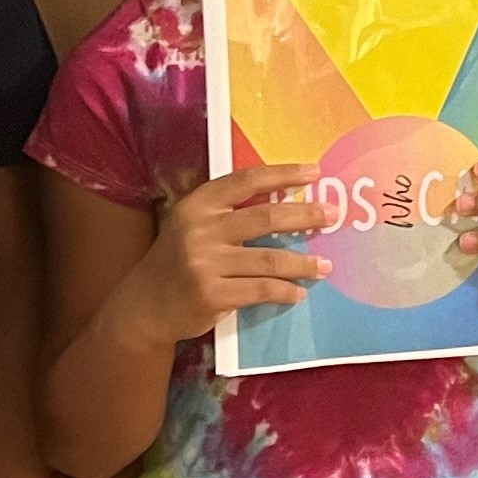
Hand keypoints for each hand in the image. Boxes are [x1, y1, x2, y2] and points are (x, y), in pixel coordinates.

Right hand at [122, 164, 332, 336]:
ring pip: (269, 259)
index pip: (246, 181)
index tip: (314, 172)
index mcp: (198, 205)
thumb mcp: (193, 226)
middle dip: (305, 215)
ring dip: (303, 263)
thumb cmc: (177, 261)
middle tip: (333, 215)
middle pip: (265, 217)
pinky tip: (297, 293)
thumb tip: (287, 202)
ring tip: (325, 266)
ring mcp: (205, 263)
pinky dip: (284, 291)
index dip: (282, 174)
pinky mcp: (212, 294)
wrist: (144, 305)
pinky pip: (261, 290)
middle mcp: (200, 229)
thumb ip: (228, 213)